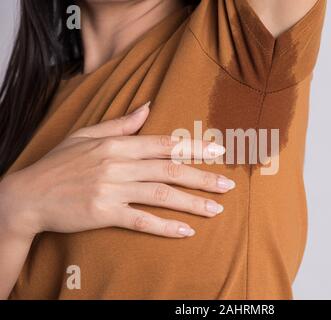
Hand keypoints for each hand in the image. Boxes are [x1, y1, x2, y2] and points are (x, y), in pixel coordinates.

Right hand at [0, 102, 234, 239]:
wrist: (29, 195)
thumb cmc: (59, 163)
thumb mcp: (86, 134)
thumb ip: (120, 123)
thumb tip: (148, 106)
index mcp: (117, 144)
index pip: (165, 144)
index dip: (195, 147)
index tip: (220, 151)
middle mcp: (118, 165)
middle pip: (170, 171)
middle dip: (203, 178)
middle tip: (228, 185)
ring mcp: (112, 190)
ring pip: (161, 195)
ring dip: (191, 203)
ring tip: (216, 210)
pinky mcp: (104, 214)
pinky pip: (141, 220)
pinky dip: (165, 227)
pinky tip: (186, 231)